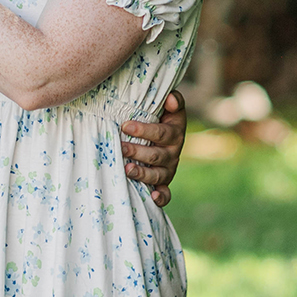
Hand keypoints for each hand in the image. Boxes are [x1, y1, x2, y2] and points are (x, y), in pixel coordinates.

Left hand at [121, 90, 187, 207]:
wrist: (168, 132)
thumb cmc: (162, 116)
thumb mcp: (171, 107)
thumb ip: (174, 100)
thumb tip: (170, 98)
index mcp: (175, 133)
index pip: (161, 133)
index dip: (144, 130)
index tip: (125, 126)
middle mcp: (173, 153)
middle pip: (156, 156)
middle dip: (138, 152)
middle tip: (121, 148)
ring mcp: (169, 170)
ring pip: (157, 175)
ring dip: (142, 174)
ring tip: (127, 169)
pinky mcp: (164, 182)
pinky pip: (166, 194)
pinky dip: (161, 197)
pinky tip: (152, 198)